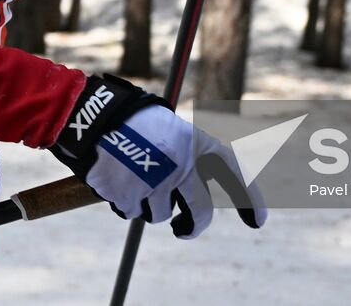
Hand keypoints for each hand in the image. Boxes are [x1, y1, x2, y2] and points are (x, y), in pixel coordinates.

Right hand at [49, 75, 266, 238]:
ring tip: (132, 178)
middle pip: (200, 212)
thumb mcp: (169, 129)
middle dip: (192, 227)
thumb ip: (188, 154)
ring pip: (162, 214)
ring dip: (149, 205)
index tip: (257, 221)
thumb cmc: (131, 121)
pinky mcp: (133, 198)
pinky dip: (125, 202)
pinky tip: (117, 180)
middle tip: (184, 231)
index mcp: (196, 143)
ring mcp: (159, 184)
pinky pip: (133, 212)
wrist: (93, 119)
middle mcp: (184, 166)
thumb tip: (201, 184)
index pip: (233, 173)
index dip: (249, 198)